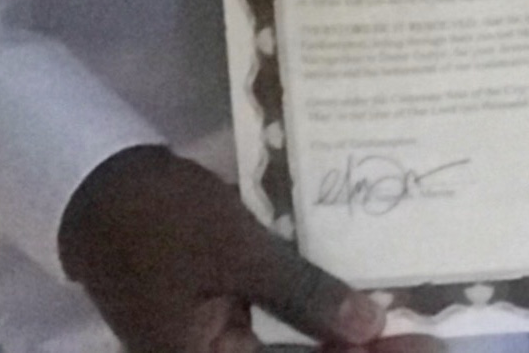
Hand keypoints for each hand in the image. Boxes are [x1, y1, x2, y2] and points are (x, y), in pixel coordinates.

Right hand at [58, 145, 416, 352]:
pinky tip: (356, 313)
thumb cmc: (165, 220)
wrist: (101, 191)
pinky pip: (277, 339)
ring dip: (344, 347)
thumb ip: (302, 294)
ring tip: (403, 330)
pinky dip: (316, 328)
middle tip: (427, 342)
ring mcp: (214, 351)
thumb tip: (369, 327)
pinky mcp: (219, 325)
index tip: (424, 349)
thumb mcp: (238, 251)